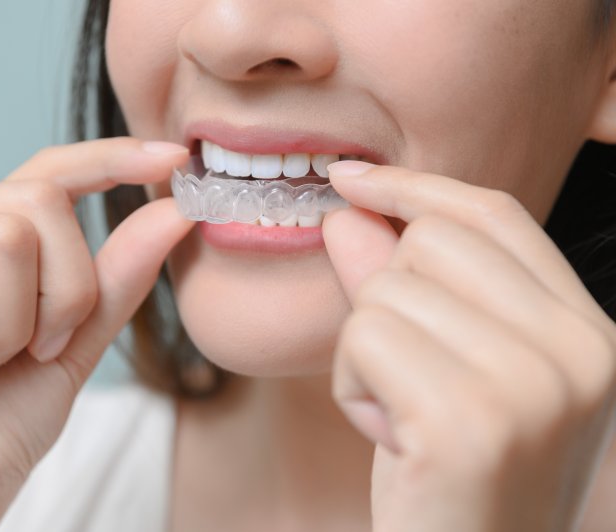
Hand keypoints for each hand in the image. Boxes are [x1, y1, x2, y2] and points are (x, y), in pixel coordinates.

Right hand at [0, 138, 192, 530]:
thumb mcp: (76, 342)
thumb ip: (117, 277)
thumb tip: (171, 212)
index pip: (48, 172)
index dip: (110, 159)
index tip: (173, 158)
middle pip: (38, 205)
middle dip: (62, 294)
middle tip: (33, 350)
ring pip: (2, 240)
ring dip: (14, 326)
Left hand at [323, 162, 615, 531]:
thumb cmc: (449, 479)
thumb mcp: (438, 369)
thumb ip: (398, 284)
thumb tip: (349, 211)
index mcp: (587, 333)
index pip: (494, 215)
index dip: (414, 187)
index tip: (350, 176)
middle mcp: (579, 351)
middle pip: (430, 242)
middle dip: (387, 301)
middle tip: (406, 378)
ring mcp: (532, 386)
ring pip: (385, 292)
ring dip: (365, 354)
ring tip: (402, 417)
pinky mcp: (468, 420)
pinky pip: (363, 339)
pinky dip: (351, 385)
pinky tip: (389, 437)